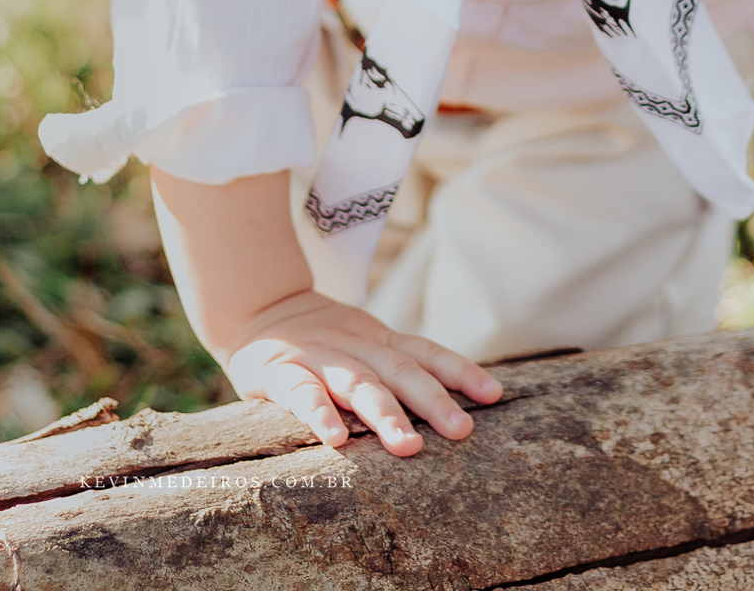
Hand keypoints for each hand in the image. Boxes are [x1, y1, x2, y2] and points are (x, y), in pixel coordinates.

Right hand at [224, 289, 502, 456]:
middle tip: (463, 431)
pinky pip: (301, 393)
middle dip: (434, 401)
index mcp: (380, 340)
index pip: (427, 351)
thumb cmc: (324, 339)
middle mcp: (357, 345)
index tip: (495, 394)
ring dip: (385, 414)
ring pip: (358, 384)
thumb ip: (398, 367)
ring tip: (410, 447)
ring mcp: (320, 356)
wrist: (258, 307)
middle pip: (401, 371)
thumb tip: (455, 402)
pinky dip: (319, 413)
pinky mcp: (280, 371)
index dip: (461, 370)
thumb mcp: (365, 342)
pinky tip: (335, 440)